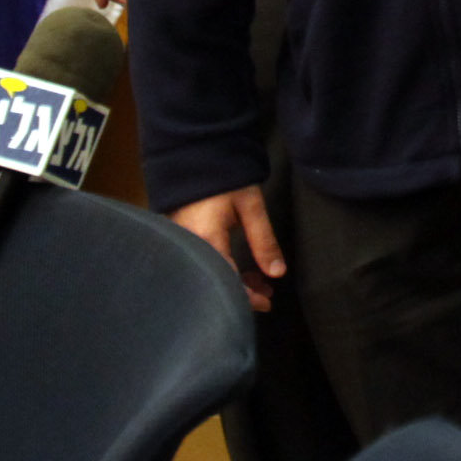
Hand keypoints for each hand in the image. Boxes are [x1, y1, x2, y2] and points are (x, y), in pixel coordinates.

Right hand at [172, 185, 285, 310]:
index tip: (267, 303)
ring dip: (235, 280)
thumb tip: (277, 273)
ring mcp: (184, 243)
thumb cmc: (226, 179)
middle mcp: (190, 247)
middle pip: (216, 281)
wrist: (197, 157)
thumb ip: (264, 241)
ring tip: (260, 282)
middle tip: (267, 294)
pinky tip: (241, 270)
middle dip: (242, 292)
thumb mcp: (251, 207)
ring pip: (211, 273)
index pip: (226, 280)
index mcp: (206, 240)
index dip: (247, 297)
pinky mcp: (183, 239)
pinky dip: (223, 269)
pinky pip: (204, 262)